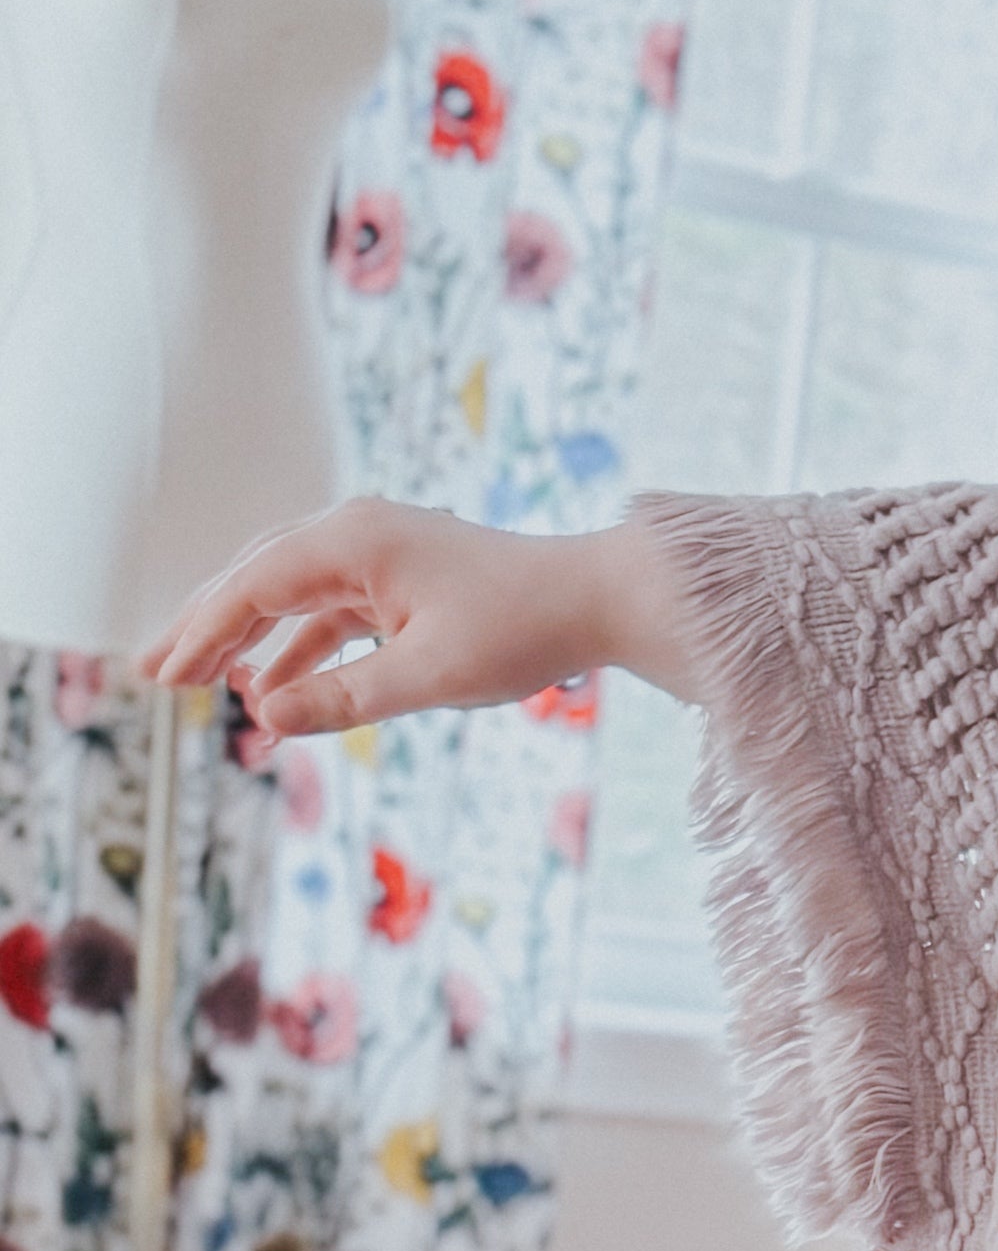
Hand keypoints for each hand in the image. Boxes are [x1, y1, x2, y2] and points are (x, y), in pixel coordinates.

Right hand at [136, 496, 652, 742]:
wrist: (592, 599)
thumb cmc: (520, 630)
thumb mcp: (428, 675)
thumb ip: (343, 696)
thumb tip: (266, 717)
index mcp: (352, 540)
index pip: (253, 585)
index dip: (203, 632)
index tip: (164, 674)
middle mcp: (355, 533)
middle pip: (257, 579)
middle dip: (205, 628)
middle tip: (153, 673)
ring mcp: (375, 552)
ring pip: (288, 595)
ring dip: (245, 639)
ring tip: (196, 680)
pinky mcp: (396, 578)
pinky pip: (327, 611)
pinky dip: (296, 647)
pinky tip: (268, 687)